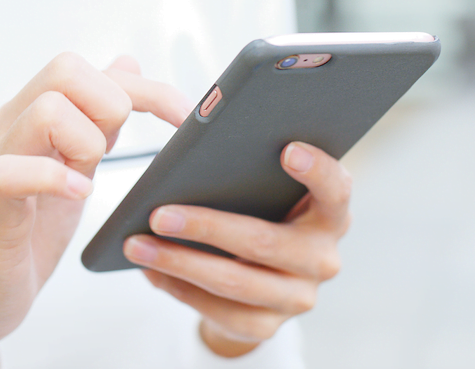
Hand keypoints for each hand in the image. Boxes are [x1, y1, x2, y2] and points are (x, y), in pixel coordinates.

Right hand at [0, 53, 191, 368]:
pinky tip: (77, 195)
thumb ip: (97, 115)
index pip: (86, 69)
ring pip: (47, 110)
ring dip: (87, 143)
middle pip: (66, 70)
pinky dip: (55, 179)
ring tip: (85, 178)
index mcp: (29, 113)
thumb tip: (128, 63)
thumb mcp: (75, 163)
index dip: (145, 88)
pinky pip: (11, 172)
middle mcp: (7, 126)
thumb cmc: (31, 229)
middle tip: (111, 151)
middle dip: (112, 106)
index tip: (183, 118)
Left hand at [123, 142, 351, 357]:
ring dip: (179, 263)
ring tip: (138, 245)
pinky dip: (180, 290)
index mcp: (328, 212)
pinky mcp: (270, 324)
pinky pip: (221, 312)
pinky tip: (152, 271)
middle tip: (160, 214)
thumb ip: (250, 168)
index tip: (286, 149)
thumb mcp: (268, 189)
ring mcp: (300, 296)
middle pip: (264, 241)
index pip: (337, 188)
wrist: (269, 273)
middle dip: (205, 226)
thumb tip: (190, 152)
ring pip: (235, 282)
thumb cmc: (264, 210)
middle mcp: (323, 256)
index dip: (316, 169)